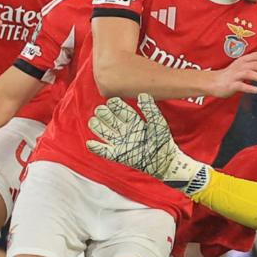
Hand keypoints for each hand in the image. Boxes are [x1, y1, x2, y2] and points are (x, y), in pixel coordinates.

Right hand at [85, 94, 208, 193]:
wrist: (165, 160)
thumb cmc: (163, 141)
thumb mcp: (158, 122)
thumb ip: (150, 109)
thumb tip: (142, 95)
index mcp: (134, 121)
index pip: (120, 109)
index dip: (114, 104)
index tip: (112, 101)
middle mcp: (125, 130)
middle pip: (108, 118)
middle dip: (103, 113)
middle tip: (102, 111)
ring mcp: (121, 143)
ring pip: (103, 132)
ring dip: (97, 126)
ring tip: (94, 121)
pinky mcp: (119, 155)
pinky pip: (104, 151)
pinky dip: (96, 148)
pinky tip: (91, 143)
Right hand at [205, 52, 256, 97]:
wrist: (213, 82)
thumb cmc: (231, 74)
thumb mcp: (244, 64)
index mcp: (243, 60)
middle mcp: (239, 66)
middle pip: (255, 64)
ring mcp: (234, 75)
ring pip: (249, 73)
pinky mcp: (230, 85)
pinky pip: (240, 85)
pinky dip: (249, 87)